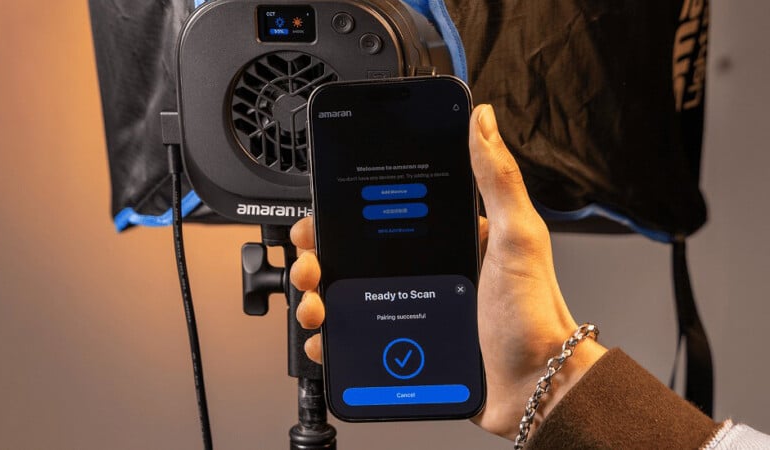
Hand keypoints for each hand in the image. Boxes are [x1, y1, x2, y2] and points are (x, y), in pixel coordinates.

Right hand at [289, 104, 605, 439]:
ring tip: (315, 304)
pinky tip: (324, 337)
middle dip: (320, 255)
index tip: (321, 211)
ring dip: (318, 295)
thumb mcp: (518, 238)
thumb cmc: (534, 316)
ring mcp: (411, 308)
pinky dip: (332, 336)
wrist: (536, 387)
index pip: (385, 213)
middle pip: (355, 254)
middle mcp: (424, 270)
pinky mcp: (405, 343)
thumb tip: (482, 120)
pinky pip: (356, 336)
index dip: (346, 210)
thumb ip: (498, 179)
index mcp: (446, 239)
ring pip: (348, 294)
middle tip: (310, 263)